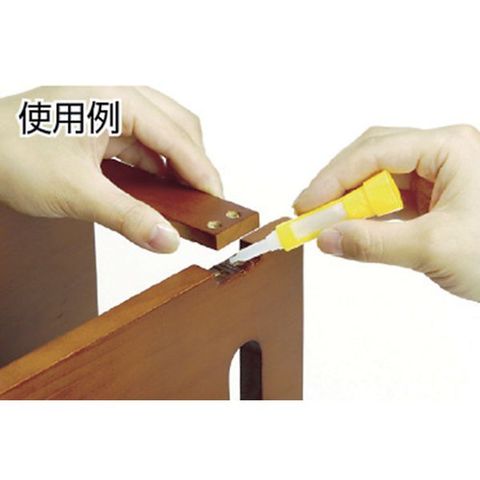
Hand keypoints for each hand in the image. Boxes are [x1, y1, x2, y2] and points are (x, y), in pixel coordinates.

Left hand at [0, 86, 222, 251]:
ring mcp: (108, 115)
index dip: (203, 171)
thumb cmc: (8, 153)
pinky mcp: (99, 131)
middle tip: (205, 199)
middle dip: (196, 162)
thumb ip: (128, 217)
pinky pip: (141, 147)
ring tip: (186, 198)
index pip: (178, 137)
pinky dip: (156, 169)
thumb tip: (168, 239)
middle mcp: (117, 103)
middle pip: (179, 127)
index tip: (218, 201)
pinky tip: (157, 191)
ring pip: (161, 135)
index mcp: (117, 103)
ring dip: (178, 166)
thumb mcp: (77, 192)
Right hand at [294, 125, 479, 300]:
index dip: (333, 179)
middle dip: (338, 184)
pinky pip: (391, 197)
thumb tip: (326, 239)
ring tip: (329, 222)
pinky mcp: (435, 196)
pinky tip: (355, 225)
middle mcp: (443, 152)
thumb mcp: (434, 248)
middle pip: (372, 156)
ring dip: (352, 199)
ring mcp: (439, 173)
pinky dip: (369, 212)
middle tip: (310, 213)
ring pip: (379, 176)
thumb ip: (373, 243)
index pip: (375, 152)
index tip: (306, 206)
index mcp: (450, 148)